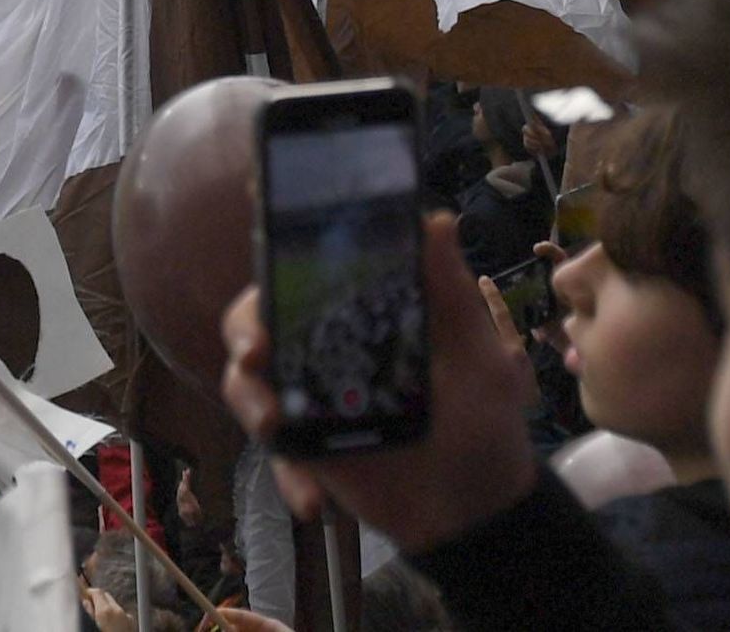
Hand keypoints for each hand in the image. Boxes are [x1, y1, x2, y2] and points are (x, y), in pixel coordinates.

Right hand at [217, 268, 539, 559]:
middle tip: (258, 354)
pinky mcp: (307, 449)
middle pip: (258, 321)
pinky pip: (277, 454)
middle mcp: (326, 346)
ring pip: (250, 383)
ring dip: (251, 401)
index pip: (304, 270)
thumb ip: (452, 292)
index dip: (276, 261)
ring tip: (274, 429)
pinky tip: (313, 502)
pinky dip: (288, 475)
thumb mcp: (477, 355)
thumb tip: (435, 218)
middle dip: (246, 332)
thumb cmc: (483, 419)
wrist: (478, 510)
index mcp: (362, 312)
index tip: (269, 266)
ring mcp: (312, 399)